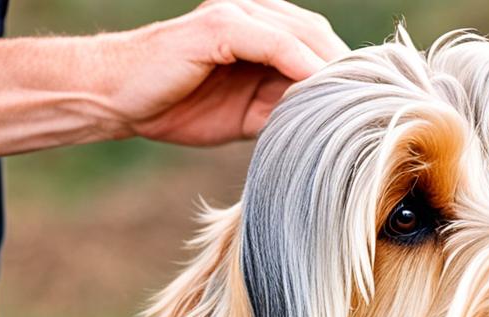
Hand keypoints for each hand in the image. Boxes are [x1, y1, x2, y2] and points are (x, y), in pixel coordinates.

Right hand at [105, 0, 349, 143]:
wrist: (117, 97)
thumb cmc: (176, 106)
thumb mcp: (244, 115)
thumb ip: (283, 111)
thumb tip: (323, 128)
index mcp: (262, 33)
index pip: (319, 45)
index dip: (346, 74)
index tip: (370, 107)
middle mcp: (253, 15)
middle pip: (320, 36)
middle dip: (348, 71)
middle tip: (371, 108)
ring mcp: (236, 15)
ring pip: (303, 35)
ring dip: (333, 69)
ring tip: (354, 103)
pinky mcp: (220, 26)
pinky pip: (275, 43)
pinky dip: (302, 66)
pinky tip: (320, 91)